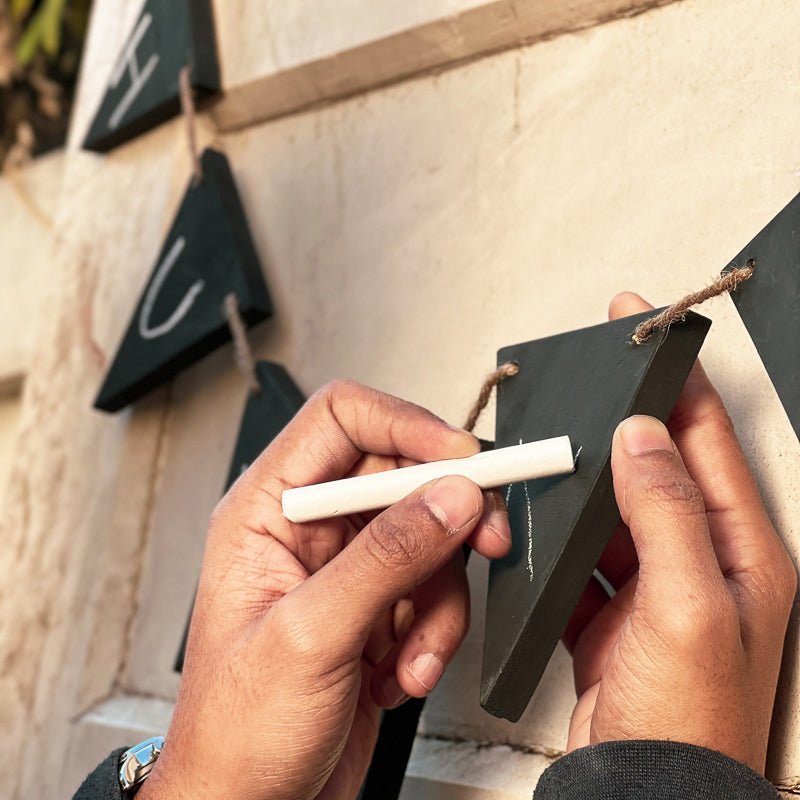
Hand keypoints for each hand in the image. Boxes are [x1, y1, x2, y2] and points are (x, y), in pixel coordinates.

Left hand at [138, 380, 510, 799]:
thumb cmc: (236, 732)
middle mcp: (309, 530)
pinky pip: (434, 589)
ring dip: (439, 598)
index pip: (343, 420)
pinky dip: (435, 633)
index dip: (407, 424)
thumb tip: (448, 496)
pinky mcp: (377, 608)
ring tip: (414, 652)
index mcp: (267, 510)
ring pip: (429, 536)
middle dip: (447, 514)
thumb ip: (385, 557)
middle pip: (401, 475)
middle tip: (486, 539)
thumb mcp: (311, 636)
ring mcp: (347, 570)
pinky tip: (400, 673)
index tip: (461, 456)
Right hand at [562, 292, 796, 772]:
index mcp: (741, 548)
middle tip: (586, 382)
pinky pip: (585, 551)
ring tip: (557, 453)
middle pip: (657, 461)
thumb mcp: (689, 605)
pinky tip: (545, 526)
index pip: (704, 435)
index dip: (672, 374)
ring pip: (614, 504)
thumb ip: (666, 512)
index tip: (640, 326)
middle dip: (620, 419)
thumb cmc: (689, 717)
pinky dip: (562, 535)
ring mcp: (655, 582)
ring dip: (585, 480)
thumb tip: (643, 437)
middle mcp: (701, 557)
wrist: (645, 789)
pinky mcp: (614, 607)